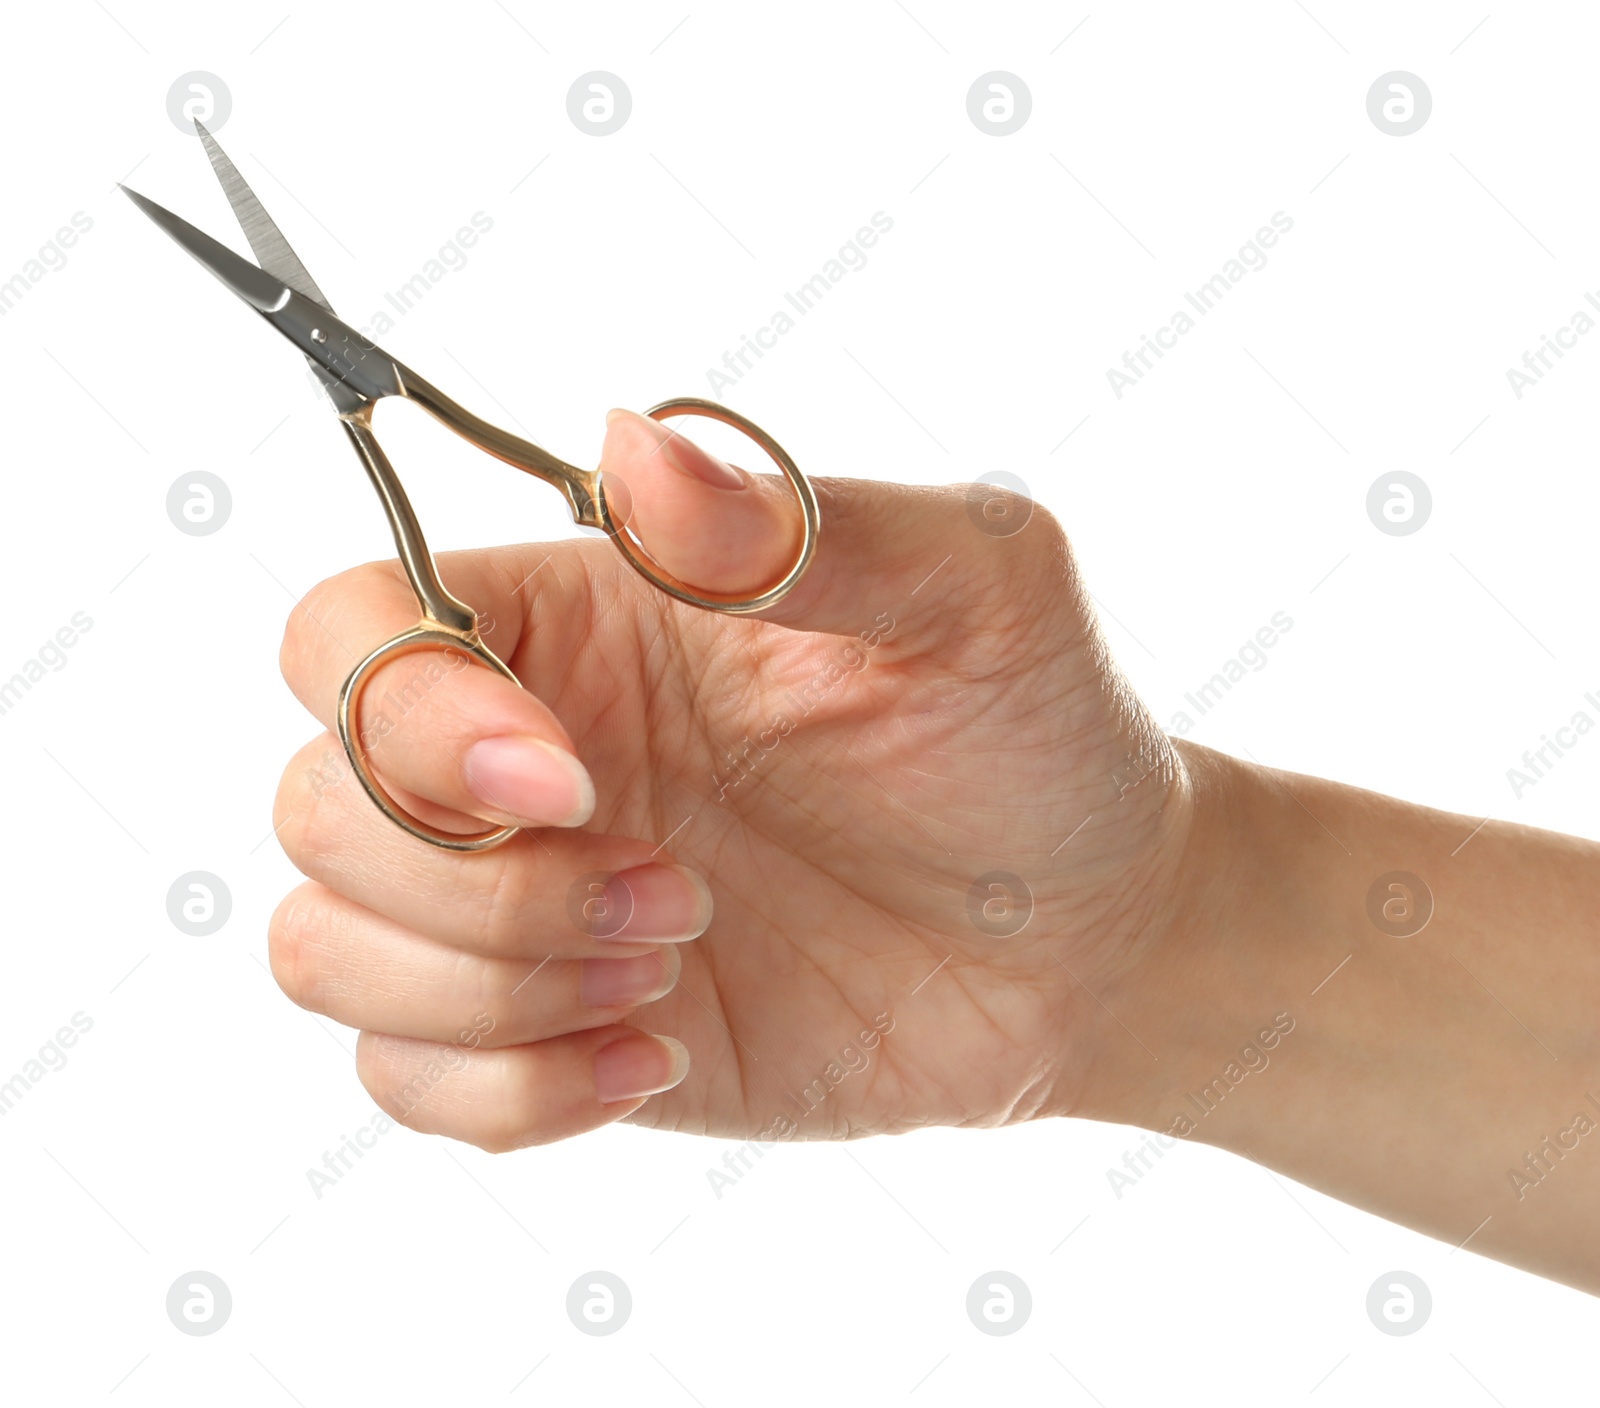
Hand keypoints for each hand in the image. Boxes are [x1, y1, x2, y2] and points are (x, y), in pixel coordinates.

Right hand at [268, 408, 1194, 1150]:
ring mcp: (529, 903)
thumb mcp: (972, 593)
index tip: (567, 782)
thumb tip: (628, 440)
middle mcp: (525, 755)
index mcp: (584, 623)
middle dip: (471, 883)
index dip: (400, 712)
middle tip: (679, 894)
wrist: (1085, 936)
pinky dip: (509, 1089)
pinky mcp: (554, 1028)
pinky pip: (410, 1081)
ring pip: (326, 950)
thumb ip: (795, 522)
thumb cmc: (1030, 738)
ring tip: (670, 967)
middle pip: (315, 806)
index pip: (348, 627)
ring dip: (484, 987)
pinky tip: (657, 1056)